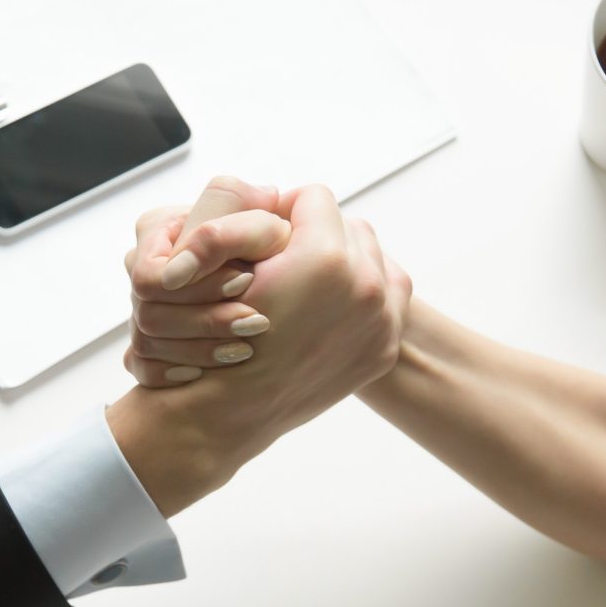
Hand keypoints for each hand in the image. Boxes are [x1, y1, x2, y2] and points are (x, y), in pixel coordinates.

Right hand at [124, 175, 409, 393]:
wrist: (230, 409)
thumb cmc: (217, 336)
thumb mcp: (231, 262)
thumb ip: (264, 219)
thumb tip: (289, 199)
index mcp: (325, 257)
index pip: (315, 198)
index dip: (287, 209)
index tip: (272, 229)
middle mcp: (364, 287)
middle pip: (350, 227)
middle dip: (321, 236)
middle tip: (291, 257)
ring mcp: (380, 321)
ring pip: (374, 259)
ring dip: (347, 262)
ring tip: (312, 280)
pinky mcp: (382, 348)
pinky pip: (388, 299)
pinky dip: (364, 296)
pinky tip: (333, 305)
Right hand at [125, 177, 291, 386]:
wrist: (285, 280)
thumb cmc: (271, 243)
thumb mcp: (261, 220)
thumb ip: (227, 222)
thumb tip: (179, 272)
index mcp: (157, 233)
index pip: (151, 272)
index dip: (195, 286)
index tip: (245, 283)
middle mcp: (146, 272)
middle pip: (149, 311)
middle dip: (205, 320)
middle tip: (256, 321)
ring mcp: (144, 309)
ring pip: (147, 342)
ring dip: (198, 349)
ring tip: (247, 349)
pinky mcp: (151, 345)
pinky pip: (143, 368)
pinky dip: (170, 374)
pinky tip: (206, 375)